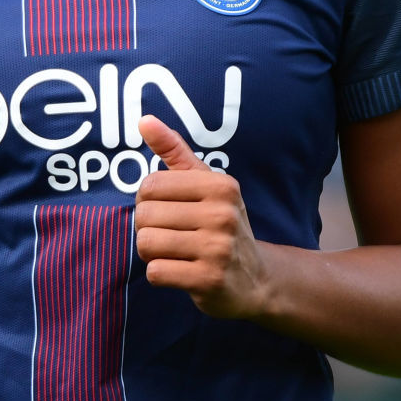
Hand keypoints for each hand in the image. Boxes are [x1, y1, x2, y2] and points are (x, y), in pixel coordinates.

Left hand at [134, 115, 274, 320]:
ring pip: (147, 243)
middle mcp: (223, 214)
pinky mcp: (209, 280)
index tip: (169, 210)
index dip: (148, 200)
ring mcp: (218, 249)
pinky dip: (160, 274)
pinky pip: (156, 272)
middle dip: (148, 228)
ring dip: (151, 252)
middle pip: (145, 215)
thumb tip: (144, 120)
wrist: (257, 279)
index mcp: (220, 186)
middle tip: (171, 235)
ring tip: (174, 253)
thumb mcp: (206, 184)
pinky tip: (181, 272)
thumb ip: (174, 151)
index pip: (150, 184)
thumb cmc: (221, 224)